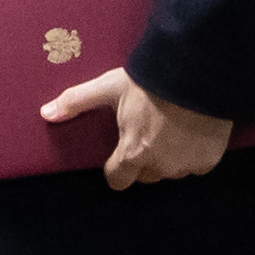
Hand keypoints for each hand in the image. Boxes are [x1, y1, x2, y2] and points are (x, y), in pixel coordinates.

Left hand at [41, 67, 233, 189]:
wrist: (196, 75)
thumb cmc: (149, 82)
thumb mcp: (108, 87)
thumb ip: (76, 102)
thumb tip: (45, 113)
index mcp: (133, 153)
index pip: (118, 180)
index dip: (115, 168)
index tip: (117, 155)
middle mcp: (160, 166)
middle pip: (145, 175)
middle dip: (142, 160)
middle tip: (145, 132)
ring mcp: (186, 166)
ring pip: (171, 171)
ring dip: (168, 157)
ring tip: (168, 129)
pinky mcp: (209, 160)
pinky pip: (196, 165)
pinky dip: (192, 154)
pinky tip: (190, 131)